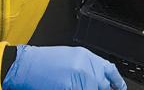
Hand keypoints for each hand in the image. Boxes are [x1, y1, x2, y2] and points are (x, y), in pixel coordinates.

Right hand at [2, 45, 126, 89]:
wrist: (24, 65)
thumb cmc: (42, 62)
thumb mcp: (69, 58)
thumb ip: (85, 68)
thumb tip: (97, 80)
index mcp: (86, 56)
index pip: (109, 70)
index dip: (116, 81)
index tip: (119, 87)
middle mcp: (86, 66)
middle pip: (102, 85)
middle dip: (100, 89)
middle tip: (90, 87)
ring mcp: (79, 77)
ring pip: (92, 89)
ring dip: (87, 89)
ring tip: (72, 84)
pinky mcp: (70, 86)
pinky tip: (67, 87)